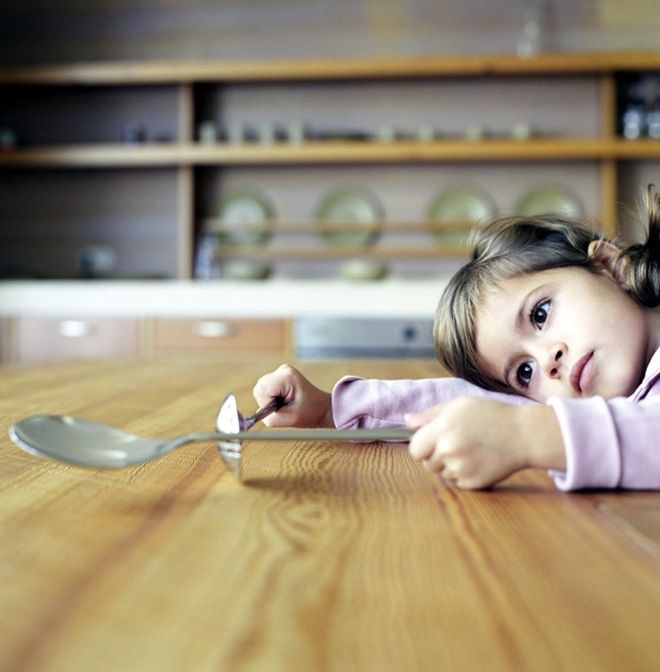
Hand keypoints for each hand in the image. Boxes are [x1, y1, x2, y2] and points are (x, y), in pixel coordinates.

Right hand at [253, 363, 333, 427]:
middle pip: (259, 387)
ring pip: (261, 387)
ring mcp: (282, 371)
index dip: (266, 402)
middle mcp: (283, 370)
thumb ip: (270, 418)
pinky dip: (272, 396)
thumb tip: (258, 413)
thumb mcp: (289, 419)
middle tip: (283, 406)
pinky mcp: (280, 375)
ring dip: (269, 399)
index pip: (261, 389)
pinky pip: (266, 388)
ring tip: (285, 403)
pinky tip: (284, 399)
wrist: (321, 407)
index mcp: (287, 378)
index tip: (280, 407)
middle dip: (266, 401)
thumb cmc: (310, 413)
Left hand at [406, 397, 564, 488]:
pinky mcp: (473, 483)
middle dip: (436, 456)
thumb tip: (407, 421)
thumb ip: (430, 415)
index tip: (431, 443)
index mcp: (442, 428)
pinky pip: (457, 483)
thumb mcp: (459, 405)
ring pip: (442, 474)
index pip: (414, 449)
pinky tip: (479, 461)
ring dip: (451, 466)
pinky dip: (465, 475)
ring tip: (471, 451)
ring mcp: (461, 468)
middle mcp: (449, 449)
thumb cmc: (491, 415)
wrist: (524, 435)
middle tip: (457, 445)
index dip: (422, 446)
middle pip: (427, 463)